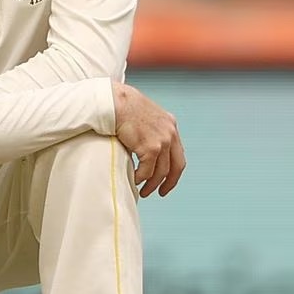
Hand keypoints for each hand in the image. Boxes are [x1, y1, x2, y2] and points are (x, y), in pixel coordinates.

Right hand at [112, 83, 185, 197]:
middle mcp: (170, 133)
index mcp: (170, 125)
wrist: (114, 101)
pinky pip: (147, 171)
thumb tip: (144, 146)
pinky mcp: (151, 147)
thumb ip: (149, 130)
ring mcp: (162, 140)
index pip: (178, 154)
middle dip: (169, 183)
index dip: (174, 171)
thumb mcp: (144, 116)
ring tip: (143, 191)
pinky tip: (134, 179)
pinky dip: (141, 178)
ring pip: (161, 172)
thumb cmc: (122, 106)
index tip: (167, 181)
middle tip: (160, 192)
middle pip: (176, 166)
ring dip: (152, 184)